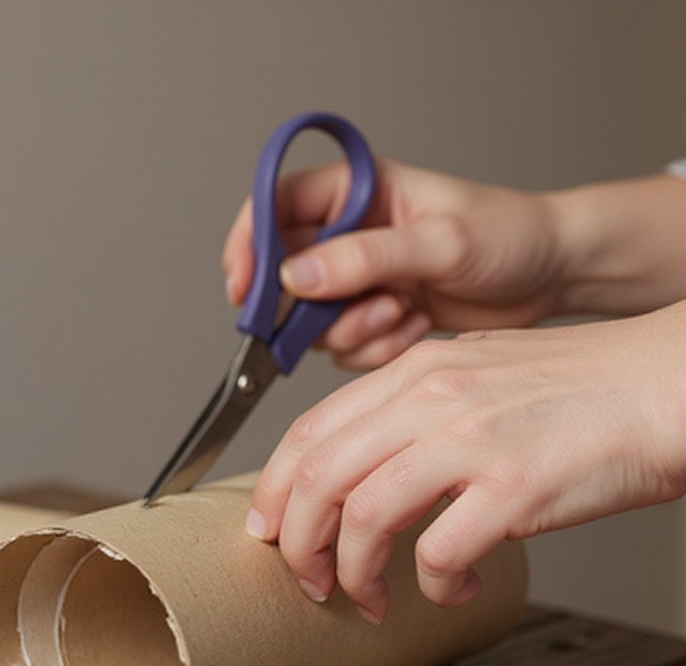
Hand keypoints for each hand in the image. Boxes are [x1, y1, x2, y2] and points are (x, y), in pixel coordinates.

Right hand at [223, 157, 566, 369]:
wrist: (550, 276)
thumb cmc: (509, 236)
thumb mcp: (440, 241)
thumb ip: (365, 257)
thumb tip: (297, 276)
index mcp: (358, 189)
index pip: (276, 206)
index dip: (249, 245)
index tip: (242, 287)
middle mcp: (350, 233)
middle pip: (285, 275)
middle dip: (310, 308)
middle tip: (345, 315)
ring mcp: (359, 278)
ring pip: (313, 320)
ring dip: (353, 331)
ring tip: (400, 314)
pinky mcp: (372, 315)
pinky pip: (344, 346)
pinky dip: (375, 348)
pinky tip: (413, 328)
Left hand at [245, 302, 685, 621]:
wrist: (667, 383)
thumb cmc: (580, 389)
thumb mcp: (476, 375)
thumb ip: (414, 411)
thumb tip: (362, 470)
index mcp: (414, 372)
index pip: (309, 432)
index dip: (273, 490)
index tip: (268, 531)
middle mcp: (431, 398)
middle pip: (319, 479)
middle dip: (299, 544)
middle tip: (310, 581)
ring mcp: (470, 440)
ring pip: (364, 517)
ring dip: (356, 573)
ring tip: (372, 599)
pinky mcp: (514, 486)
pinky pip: (440, 553)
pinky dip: (436, 586)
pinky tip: (457, 587)